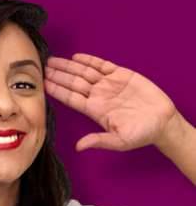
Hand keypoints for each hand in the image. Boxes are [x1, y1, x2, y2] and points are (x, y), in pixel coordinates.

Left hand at [44, 53, 177, 151]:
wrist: (162, 122)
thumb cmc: (141, 135)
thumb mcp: (119, 142)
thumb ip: (99, 141)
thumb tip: (79, 147)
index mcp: (96, 111)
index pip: (72, 98)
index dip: (58, 90)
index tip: (44, 84)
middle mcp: (99, 96)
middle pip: (74, 83)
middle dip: (59, 75)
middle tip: (43, 66)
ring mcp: (109, 85)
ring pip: (85, 72)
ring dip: (69, 66)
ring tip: (53, 60)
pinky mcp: (122, 75)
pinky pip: (102, 65)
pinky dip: (89, 60)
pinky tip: (77, 57)